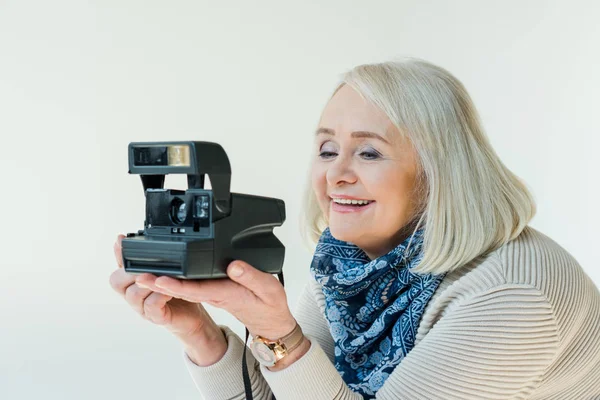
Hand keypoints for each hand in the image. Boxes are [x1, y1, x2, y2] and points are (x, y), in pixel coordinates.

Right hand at [109, 234, 226, 365]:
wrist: (192, 316)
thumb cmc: (177, 292)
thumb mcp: (165, 272)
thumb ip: (154, 259)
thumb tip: (147, 238)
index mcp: (133, 283)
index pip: (118, 266)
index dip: (118, 253)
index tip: (121, 238)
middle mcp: (133, 296)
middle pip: (116, 281)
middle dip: (129, 270)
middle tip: (146, 263)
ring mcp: (142, 308)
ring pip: (132, 294)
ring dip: (147, 282)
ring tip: (161, 275)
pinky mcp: (155, 318)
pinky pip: (150, 306)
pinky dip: (159, 296)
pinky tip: (169, 290)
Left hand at [136, 259, 297, 340]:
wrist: (271, 323)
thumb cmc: (270, 306)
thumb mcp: (269, 289)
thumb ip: (252, 277)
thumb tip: (233, 266)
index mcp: (223, 294)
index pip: (192, 290)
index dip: (173, 285)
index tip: (155, 279)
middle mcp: (212, 294)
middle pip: (178, 289)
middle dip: (156, 281)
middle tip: (134, 272)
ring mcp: (210, 293)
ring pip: (179, 287)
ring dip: (159, 279)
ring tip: (140, 267)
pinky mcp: (211, 290)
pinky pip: (187, 285)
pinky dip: (172, 277)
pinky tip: (163, 270)